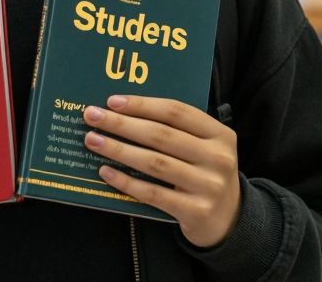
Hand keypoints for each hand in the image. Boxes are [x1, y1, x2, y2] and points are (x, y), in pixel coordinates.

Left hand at [83, 94, 240, 247]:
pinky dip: (126, 181)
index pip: (176, 112)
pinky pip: (153, 193)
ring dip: (119, 150)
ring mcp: (208, 186)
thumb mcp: (205, 148)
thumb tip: (124, 111)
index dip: (142, 104)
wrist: (229, 220)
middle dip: (122, 124)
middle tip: (92, 116)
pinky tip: (106, 172)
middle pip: (161, 135)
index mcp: (220, 134)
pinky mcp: (195, 211)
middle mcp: (218, 158)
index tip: (112, 101)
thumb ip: (177, 131)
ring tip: (93, 141)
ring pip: (154, 163)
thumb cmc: (205, 174)